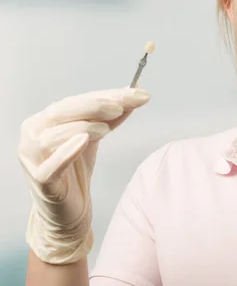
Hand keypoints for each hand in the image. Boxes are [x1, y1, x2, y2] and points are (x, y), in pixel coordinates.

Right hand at [18, 88, 150, 263]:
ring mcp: (32, 158)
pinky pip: (51, 166)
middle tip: (121, 105)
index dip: (106, 95)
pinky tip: (82, 141)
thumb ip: (111, 117)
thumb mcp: (95, 137)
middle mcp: (33, 134)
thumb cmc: (77, 170)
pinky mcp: (40, 181)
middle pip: (62, 112)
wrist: (69, 209)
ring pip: (53, 135)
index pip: (76, 101)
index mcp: (45, 119)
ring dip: (83, 127)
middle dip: (95, 106)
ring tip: (106, 128)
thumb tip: (135, 95)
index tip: (137, 93)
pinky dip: (66, 152)